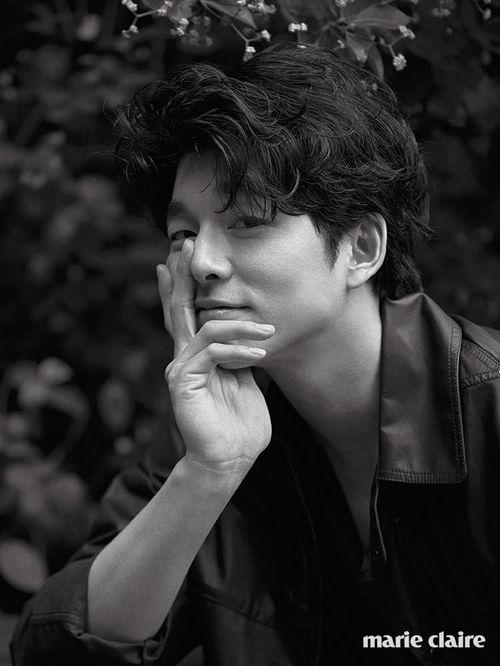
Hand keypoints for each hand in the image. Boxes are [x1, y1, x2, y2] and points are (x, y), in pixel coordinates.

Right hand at [157, 239, 274, 470]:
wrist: (230, 460)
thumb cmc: (240, 425)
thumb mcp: (245, 381)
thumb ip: (240, 357)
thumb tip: (250, 334)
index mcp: (198, 356)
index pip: (188, 315)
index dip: (183, 287)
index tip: (178, 259)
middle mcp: (184, 358)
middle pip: (179, 310)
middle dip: (182, 277)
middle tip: (181, 247)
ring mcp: (181, 368)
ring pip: (204, 327)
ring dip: (240, 324)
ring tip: (268, 330)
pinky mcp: (183, 381)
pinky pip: (211, 351)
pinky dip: (236, 348)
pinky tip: (257, 352)